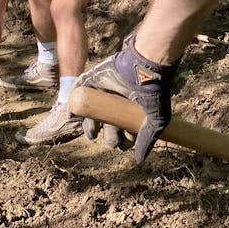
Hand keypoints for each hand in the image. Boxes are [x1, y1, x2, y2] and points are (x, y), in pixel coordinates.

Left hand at [75, 32, 179, 163]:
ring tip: (93, 133)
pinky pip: (78, 95)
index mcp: (131, 110)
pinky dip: (73, 107)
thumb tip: (139, 160)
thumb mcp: (155, 119)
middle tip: (113, 139)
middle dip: (109, 137)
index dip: (121, 140)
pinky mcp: (91, 81)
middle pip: (107, 126)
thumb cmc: (153, 91)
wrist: (144, 67)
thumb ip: (147, 140)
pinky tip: (74, 117)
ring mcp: (103, 92)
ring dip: (90, 128)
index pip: (122, 130)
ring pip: (91, 116)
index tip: (124, 144)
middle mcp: (116, 102)